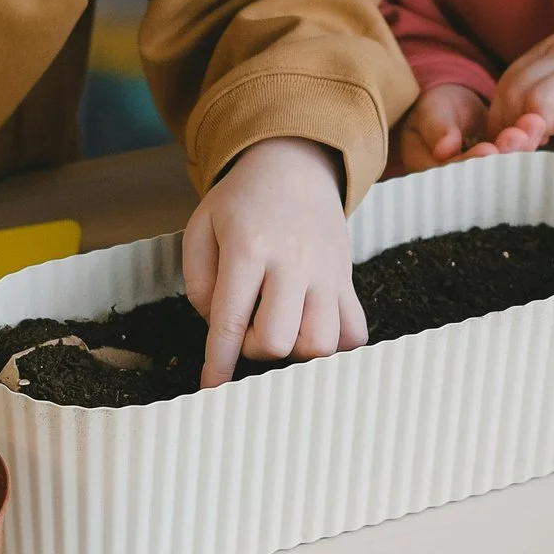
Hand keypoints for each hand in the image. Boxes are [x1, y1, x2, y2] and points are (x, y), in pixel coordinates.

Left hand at [183, 137, 363, 387]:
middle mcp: (292, 262)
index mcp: (249, 246)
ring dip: (294, 350)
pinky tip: (312, 330)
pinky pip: (355, 332)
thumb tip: (217, 326)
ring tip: (280, 327)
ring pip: (320, 343)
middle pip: (277, 339)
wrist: (295, 166)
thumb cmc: (241, 202)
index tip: (211, 387)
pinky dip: (336, 346)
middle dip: (254, 348)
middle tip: (246, 326)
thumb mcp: (201, 227)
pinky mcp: (347, 279)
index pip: (229, 320)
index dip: (218, 361)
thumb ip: (199, 281)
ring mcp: (326, 273)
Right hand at [399, 84, 553, 170]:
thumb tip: (444, 148)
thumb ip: (437, 128)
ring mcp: (485, 176)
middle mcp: (459, 182)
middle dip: (502, 155)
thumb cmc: (436, 109)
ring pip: (502, 167)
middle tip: (516, 135)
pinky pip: (515, 157)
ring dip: (519, 147)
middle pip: (482, 175)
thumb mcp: (431, 111)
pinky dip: (527, 140)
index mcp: (432, 173)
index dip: (471, 162)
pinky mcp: (503, 168)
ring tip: (531, 123)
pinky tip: (536, 124)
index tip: (488, 147)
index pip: (451, 173)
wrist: (455, 109)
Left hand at [489, 34, 553, 146]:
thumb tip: (500, 140)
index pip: (507, 83)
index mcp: (551, 48)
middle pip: (518, 94)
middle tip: (543, 140)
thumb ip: (531, 104)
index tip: (516, 138)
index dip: (503, 118)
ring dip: (550, 129)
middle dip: (523, 126)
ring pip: (541, 104)